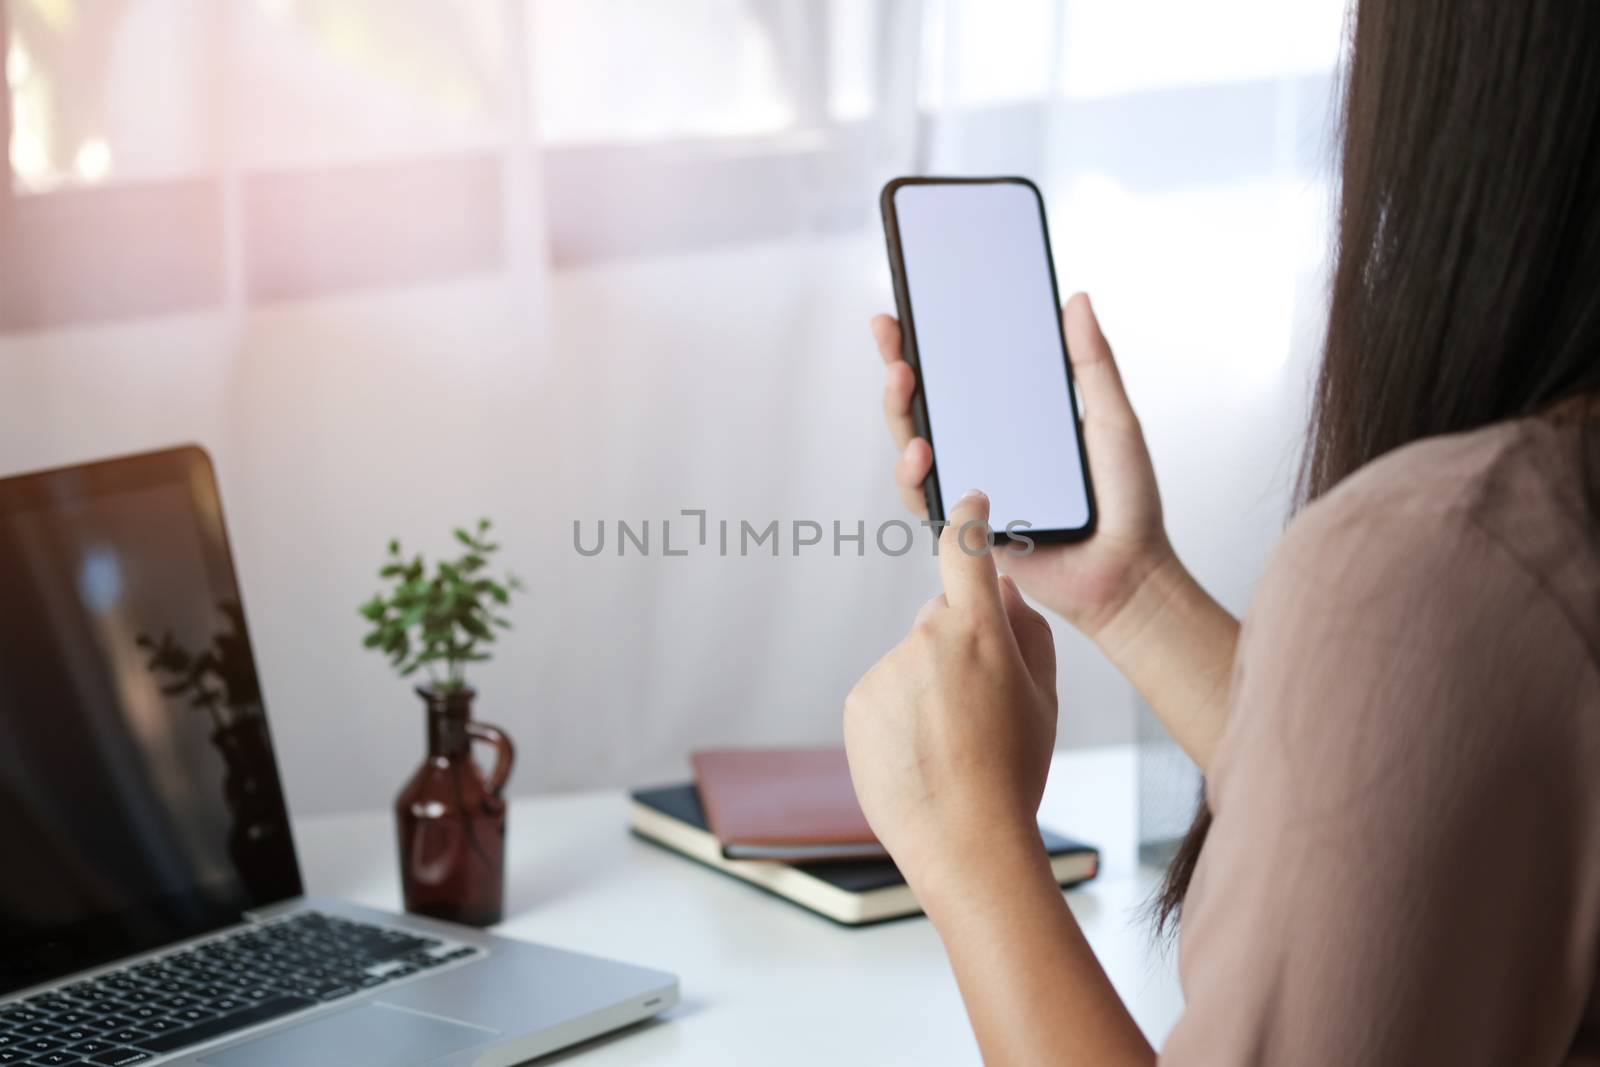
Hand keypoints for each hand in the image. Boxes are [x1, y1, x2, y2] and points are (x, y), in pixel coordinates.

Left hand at [843, 491, 1057, 891]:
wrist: (965, 841)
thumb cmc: (1015, 771)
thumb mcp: (1044, 698)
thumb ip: (1028, 632)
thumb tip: (1001, 590)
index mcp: (979, 631)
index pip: (967, 551)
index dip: (969, 520)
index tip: (971, 498)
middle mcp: (925, 639)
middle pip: (940, 620)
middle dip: (958, 647)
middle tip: (981, 709)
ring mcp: (886, 670)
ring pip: (912, 662)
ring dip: (927, 688)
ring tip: (951, 745)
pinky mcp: (859, 702)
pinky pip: (885, 693)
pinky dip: (900, 715)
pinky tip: (921, 755)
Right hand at [872, 293, 1172, 638]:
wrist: (1127, 574)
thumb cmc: (1128, 502)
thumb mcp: (1113, 420)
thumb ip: (1092, 363)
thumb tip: (1075, 299)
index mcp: (1015, 418)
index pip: (964, 372)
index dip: (934, 340)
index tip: (914, 303)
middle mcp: (986, 448)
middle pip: (927, 403)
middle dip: (899, 363)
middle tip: (889, 331)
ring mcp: (972, 485)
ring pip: (914, 446)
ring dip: (900, 411)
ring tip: (902, 380)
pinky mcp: (965, 524)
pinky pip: (926, 498)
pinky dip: (915, 474)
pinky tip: (921, 451)